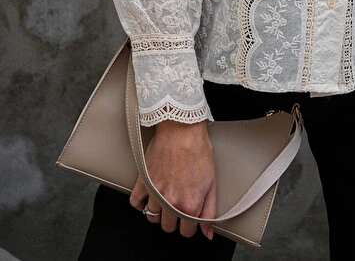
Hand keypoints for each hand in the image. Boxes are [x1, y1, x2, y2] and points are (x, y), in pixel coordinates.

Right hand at [129, 119, 216, 239]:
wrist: (182, 128)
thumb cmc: (198, 150)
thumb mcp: (211, 182)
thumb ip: (209, 211)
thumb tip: (207, 233)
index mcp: (189, 205)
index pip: (186, 232)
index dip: (190, 225)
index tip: (190, 216)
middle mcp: (170, 202)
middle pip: (167, 227)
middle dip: (175, 220)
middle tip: (179, 206)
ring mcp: (154, 193)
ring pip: (152, 217)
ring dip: (159, 211)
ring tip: (166, 198)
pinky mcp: (142, 181)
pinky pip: (135, 203)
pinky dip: (141, 203)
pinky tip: (150, 197)